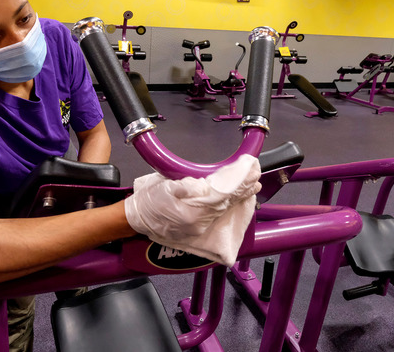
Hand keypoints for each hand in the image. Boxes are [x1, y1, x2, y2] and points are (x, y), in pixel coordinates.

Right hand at [124, 154, 260, 240]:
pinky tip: (238, 199)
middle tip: (257, 174)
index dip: (238, 178)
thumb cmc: (148, 200)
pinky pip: (218, 214)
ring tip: (253, 185)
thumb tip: (205, 184)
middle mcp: (199, 220)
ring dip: (241, 196)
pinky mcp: (197, 227)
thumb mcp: (165, 187)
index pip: (222, 191)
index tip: (250, 167)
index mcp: (191, 209)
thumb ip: (186, 186)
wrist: (136, 219)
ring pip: (225, 208)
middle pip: (227, 201)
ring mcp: (199, 226)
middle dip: (244, 187)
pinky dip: (230, 204)